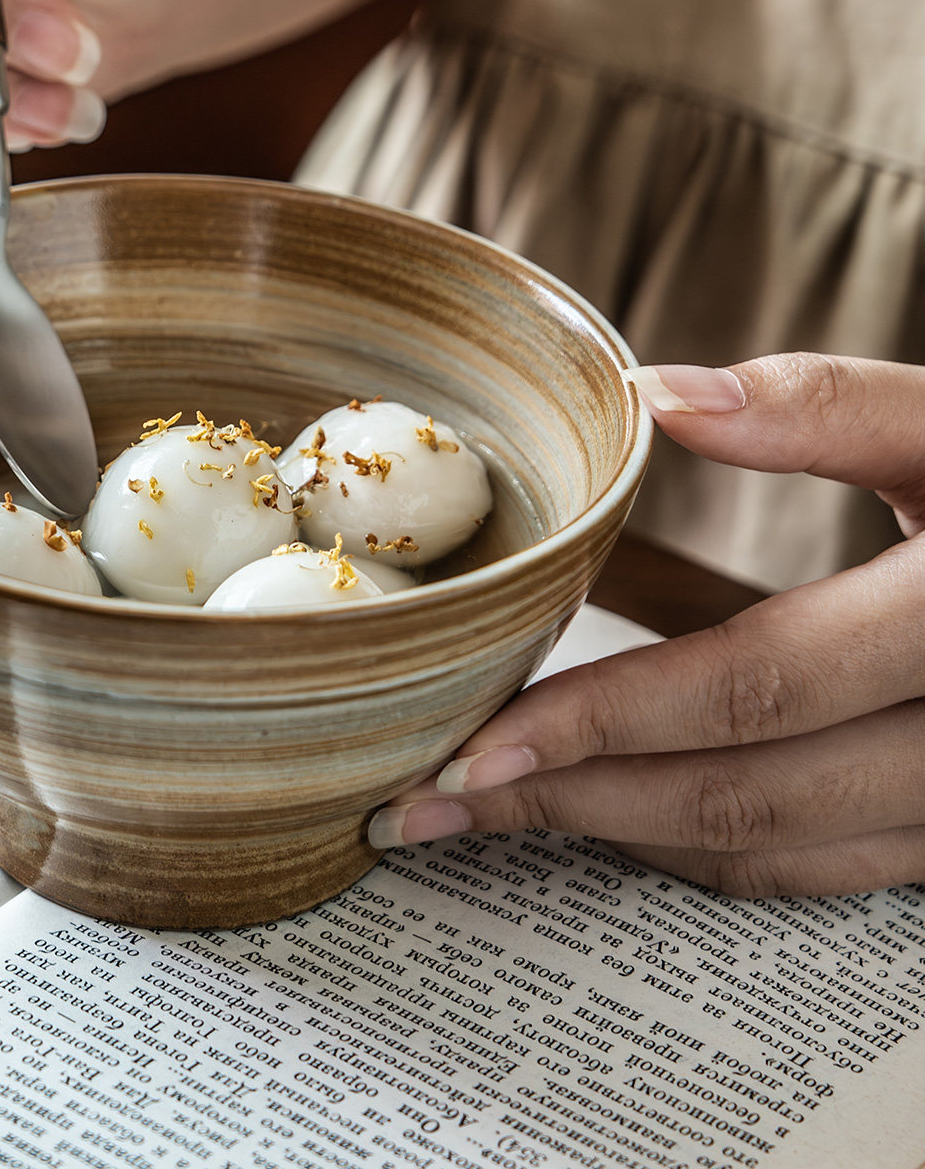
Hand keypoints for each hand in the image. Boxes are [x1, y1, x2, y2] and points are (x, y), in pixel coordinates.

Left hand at [369, 353, 924, 896]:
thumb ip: (831, 407)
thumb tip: (658, 393)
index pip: (754, 690)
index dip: (601, 724)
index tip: (470, 747)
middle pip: (742, 794)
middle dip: (571, 804)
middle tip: (430, 803)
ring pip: (775, 850)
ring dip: (620, 839)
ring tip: (490, 818)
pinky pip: (820, 867)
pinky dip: (708, 850)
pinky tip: (615, 815)